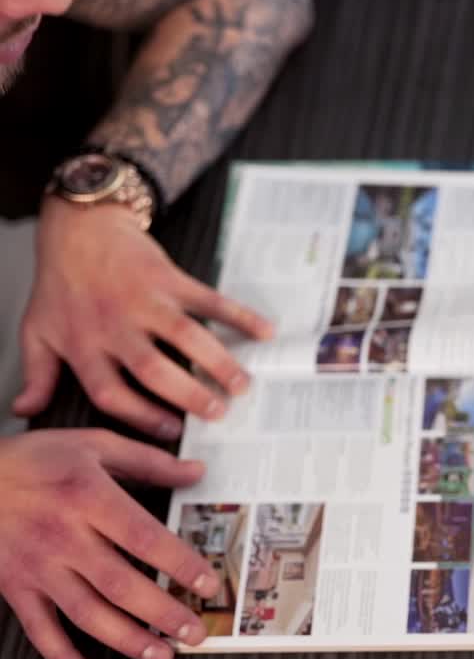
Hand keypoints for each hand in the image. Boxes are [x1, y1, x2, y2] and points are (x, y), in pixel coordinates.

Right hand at [0, 429, 219, 658]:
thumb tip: (197, 473)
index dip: (180, 564)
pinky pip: (40, 630)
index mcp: (88, 497)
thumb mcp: (93, 445)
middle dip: (163, 614)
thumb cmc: (34, 459)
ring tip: (162, 656)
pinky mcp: (15, 587)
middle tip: (195, 633)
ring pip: (87, 614)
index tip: (208, 583)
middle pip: (121, 585)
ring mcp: (38, 567)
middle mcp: (64, 537)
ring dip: (127, 640)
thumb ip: (149, 461)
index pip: (144, 538)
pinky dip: (63, 658)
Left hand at [13, 198, 273, 437]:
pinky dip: (240, 315)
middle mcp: (116, 325)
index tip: (171, 431)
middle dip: (189, 395)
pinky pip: (210, 299)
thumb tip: (25, 411)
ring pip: (186, 336)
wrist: (79, 227)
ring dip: (218, 361)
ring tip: (242, 385)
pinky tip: (264, 332)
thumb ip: (36, 374)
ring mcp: (146, 299)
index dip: (141, 417)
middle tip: (218, 413)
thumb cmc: (60, 284)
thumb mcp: (36, 330)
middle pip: (154, 369)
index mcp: (84, 344)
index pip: (111, 392)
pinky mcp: (170, 277)